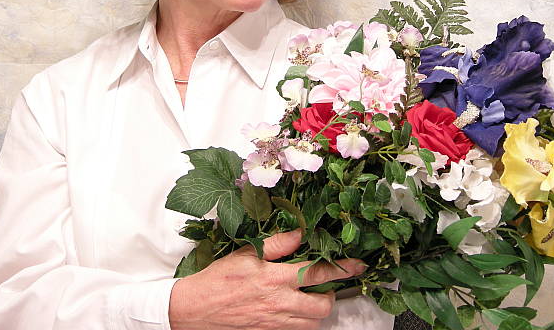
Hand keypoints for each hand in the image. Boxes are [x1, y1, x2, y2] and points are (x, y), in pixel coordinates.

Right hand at [168, 229, 366, 329]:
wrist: (195, 310)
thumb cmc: (219, 279)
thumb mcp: (246, 253)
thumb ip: (277, 244)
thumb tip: (300, 233)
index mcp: (275, 278)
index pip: (318, 272)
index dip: (342, 268)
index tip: (358, 265)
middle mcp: (279, 303)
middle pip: (322, 305)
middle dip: (330, 295)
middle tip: (325, 285)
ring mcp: (276, 322)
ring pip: (313, 323)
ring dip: (317, 311)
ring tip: (309, 297)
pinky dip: (302, 322)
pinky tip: (293, 310)